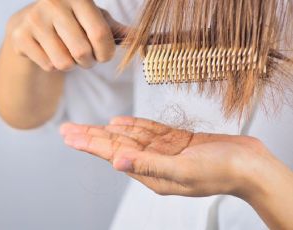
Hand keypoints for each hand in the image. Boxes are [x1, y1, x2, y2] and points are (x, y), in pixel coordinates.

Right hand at [6, 0, 127, 71]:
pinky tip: (48, 51)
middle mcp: (54, 2)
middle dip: (88, 62)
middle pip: (82, 52)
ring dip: (71, 65)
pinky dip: (53, 65)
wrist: (29, 23)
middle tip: (85, 56)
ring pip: (64, 63)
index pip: (100, 34)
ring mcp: (34, 19)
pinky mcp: (20, 36)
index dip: (106, 53)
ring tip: (66, 53)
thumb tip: (144, 40)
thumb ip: (117, 30)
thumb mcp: (93, 19)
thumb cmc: (70, 21)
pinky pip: (48, 66)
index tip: (104, 54)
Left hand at [60, 116, 271, 197]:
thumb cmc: (221, 172)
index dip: (89, 144)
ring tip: (86, 127)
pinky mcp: (176, 142)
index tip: (69, 137)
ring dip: (106, 131)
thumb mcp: (182, 171)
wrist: (249, 165)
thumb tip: (116, 161)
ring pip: (128, 138)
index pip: (111, 154)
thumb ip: (148, 165)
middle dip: (90, 137)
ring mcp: (164, 151)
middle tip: (67, 130)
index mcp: (150, 173)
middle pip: (114, 145)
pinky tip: (119, 123)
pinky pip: (148, 132)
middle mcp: (153, 162)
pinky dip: (133, 126)